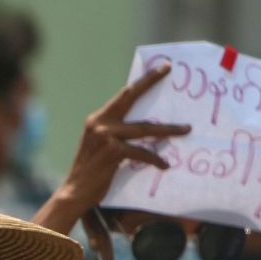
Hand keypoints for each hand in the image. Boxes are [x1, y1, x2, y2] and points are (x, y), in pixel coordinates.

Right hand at [46, 64, 190, 227]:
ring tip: (186, 130)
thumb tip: (146, 127)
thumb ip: (116, 133)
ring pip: (144, 128)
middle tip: (168, 69)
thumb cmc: (92, 171)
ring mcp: (105, 136)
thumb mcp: (100, 145)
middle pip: (130, 97)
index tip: (161, 67)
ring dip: (168, 129)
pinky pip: (141, 152)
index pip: (123, 95)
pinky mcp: (112, 151)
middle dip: (150, 82)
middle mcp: (99, 122)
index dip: (142, 81)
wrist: (74, 192)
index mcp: (97, 119)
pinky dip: (155, 159)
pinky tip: (164, 165)